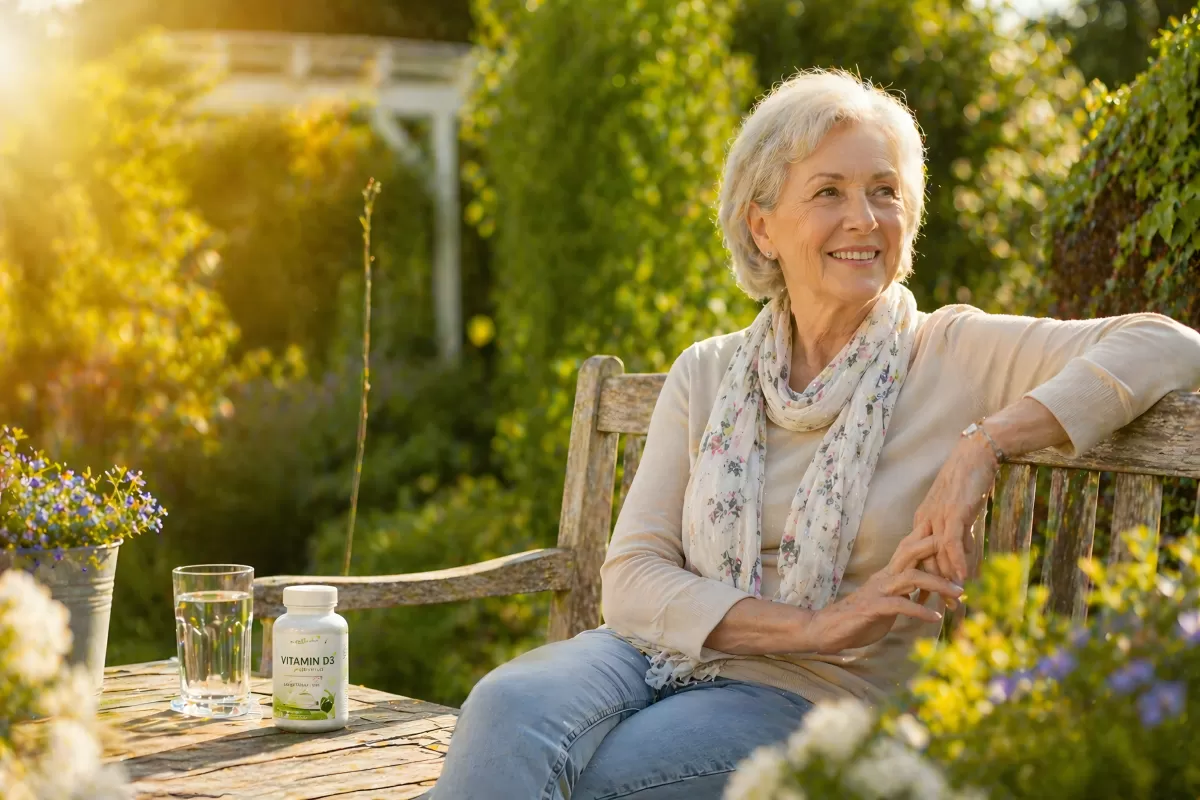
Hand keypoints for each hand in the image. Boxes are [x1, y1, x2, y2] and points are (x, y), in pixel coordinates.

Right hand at [805, 529, 963, 653]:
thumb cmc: (859, 617)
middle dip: (934, 548)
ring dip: (938, 583)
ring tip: (959, 592)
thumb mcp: (886, 601)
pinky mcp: (873, 608)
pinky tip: (935, 618)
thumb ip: (904, 593)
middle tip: (960, 548)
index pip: (908, 550)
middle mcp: (883, 577)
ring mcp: (878, 591)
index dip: (928, 540)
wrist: (827, 630)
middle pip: (909, 553)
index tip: (952, 535)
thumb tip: (924, 592)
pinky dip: (920, 611)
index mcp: (887, 574)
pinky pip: (900, 605)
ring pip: (911, 577)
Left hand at [911, 431, 998, 589]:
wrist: (975, 454)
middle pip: (923, 560)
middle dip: (930, 587)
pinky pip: (951, 542)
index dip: (920, 579)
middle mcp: (926, 520)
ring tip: (953, 602)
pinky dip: (955, 561)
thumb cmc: (968, 481)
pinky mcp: (953, 512)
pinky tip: (961, 578)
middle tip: (937, 609)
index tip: (922, 599)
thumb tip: (962, 556)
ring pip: (936, 555)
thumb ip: (958, 534)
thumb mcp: (959, 512)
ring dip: (945, 580)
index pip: (918, 556)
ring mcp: (937, 517)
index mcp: (923, 520)